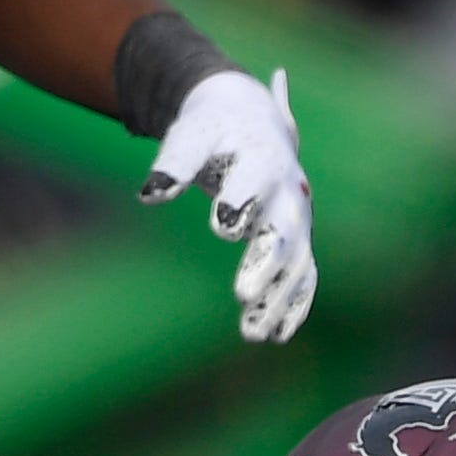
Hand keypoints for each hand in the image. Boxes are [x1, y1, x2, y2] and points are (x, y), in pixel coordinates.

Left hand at [138, 66, 316, 344]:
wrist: (250, 119)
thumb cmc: (213, 130)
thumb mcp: (190, 136)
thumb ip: (172, 162)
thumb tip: (150, 195)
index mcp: (262, 160)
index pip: (255, 183)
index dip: (239, 203)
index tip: (223, 225)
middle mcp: (289, 192)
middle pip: (284, 232)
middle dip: (265, 265)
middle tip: (241, 294)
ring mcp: (299, 219)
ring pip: (296, 263)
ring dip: (277, 299)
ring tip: (252, 334)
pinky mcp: (300, 238)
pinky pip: (305, 275)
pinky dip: (294, 305)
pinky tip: (277, 335)